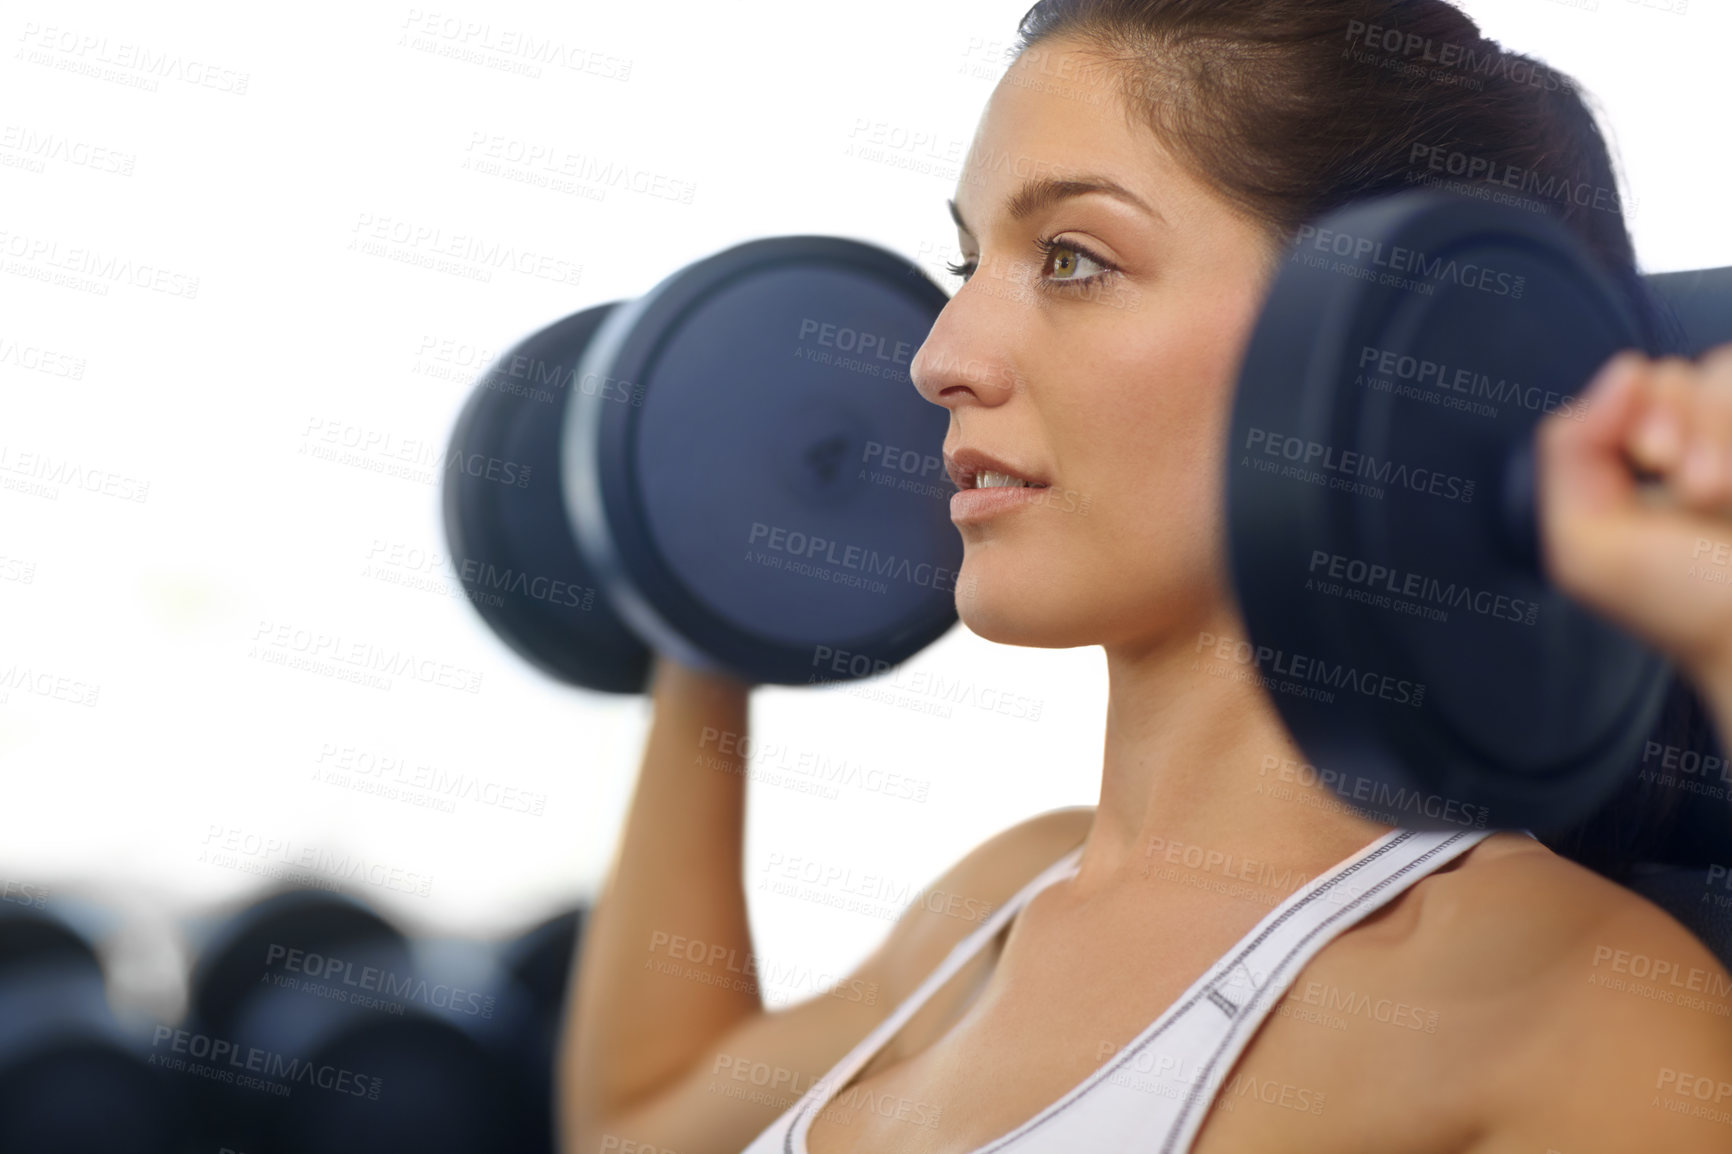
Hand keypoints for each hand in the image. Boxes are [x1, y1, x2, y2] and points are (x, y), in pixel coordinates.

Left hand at [1536, 345, 1731, 697]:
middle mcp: (1699, 446)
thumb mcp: (1585, 545)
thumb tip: (1625, 372)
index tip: (1646, 459)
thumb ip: (1570, 453)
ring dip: (1717, 428)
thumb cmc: (1682, 608)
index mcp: (1641, 466)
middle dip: (1678, 421)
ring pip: (1723, 369)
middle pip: (1678, 374)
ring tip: (1715, 494)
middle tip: (1689, 485)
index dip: (1629, 409)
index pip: (1629, 388)